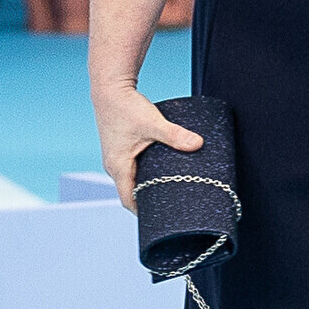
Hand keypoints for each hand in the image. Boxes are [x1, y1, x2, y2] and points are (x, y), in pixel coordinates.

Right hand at [93, 83, 201, 209]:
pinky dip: (143, 175)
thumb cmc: (127, 106)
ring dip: (146, 187)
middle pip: (130, 192)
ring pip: (131, 180)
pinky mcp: (120, 149)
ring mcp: (115, 157)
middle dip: (148, 201)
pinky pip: (131, 169)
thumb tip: (198, 144)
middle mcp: (113, 165)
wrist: (110, 88)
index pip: (128, 200)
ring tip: (167, 192)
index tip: (161, 219)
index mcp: (118, 166)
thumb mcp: (153, 122)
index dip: (143, 212)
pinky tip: (159, 173)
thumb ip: (175, 134)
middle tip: (171, 208)